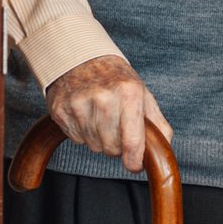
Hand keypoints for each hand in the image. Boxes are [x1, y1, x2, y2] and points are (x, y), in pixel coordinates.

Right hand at [44, 54, 172, 173]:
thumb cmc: (117, 80)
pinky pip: (75, 139)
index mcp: (129, 93)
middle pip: (111, 148)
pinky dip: (83, 134)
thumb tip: (162, 150)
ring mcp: (79, 103)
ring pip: (93, 146)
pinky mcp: (60, 109)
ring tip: (100, 119)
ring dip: (99, 140)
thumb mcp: (143, 94)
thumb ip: (157, 123)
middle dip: (117, 146)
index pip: (132, 142)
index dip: (134, 161)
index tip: (134, 166)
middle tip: (116, 129)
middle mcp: (103, 97)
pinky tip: (86, 116)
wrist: (81, 58)